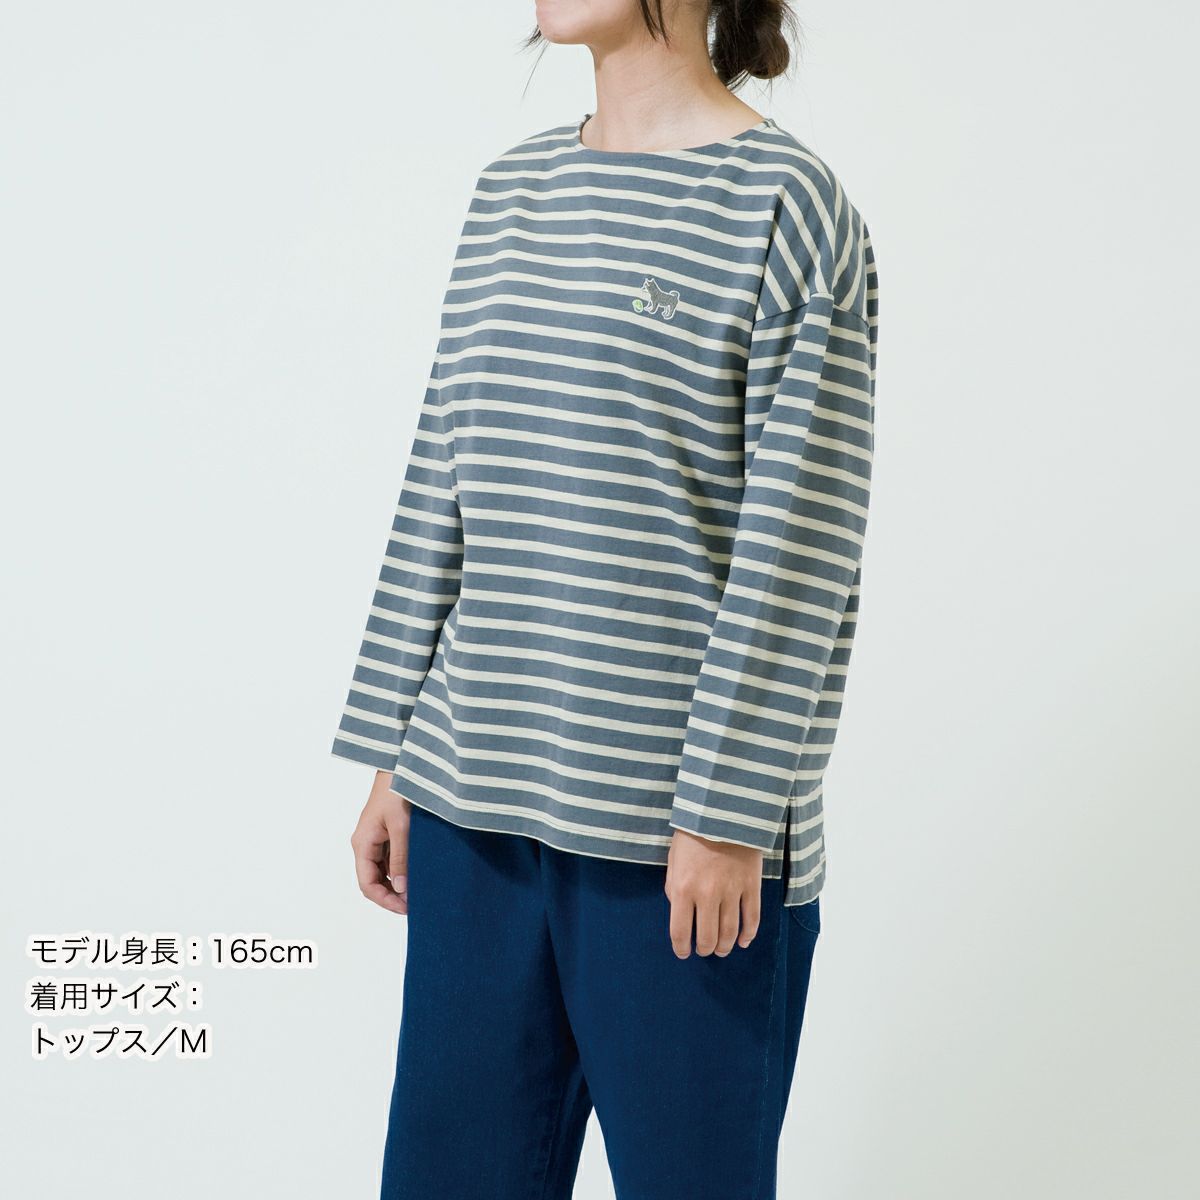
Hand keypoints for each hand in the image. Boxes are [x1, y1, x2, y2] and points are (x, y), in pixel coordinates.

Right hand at [350, 769, 410, 914]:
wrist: (401, 765)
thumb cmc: (398, 790)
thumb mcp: (401, 826)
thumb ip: (400, 858)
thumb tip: (400, 889)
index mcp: (362, 843)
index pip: (367, 884)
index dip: (385, 901)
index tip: (406, 909)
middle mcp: (365, 843)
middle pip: (373, 880)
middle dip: (392, 895)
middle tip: (416, 904)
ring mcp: (376, 838)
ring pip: (383, 871)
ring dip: (397, 883)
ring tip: (419, 891)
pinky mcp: (387, 832)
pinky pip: (390, 858)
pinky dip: (401, 869)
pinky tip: (417, 873)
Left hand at [664, 829, 762, 958]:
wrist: (722, 811)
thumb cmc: (692, 834)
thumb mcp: (673, 860)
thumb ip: (674, 888)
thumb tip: (680, 910)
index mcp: (683, 888)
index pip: (680, 931)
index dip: (681, 948)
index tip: (683, 952)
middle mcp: (707, 894)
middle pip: (707, 937)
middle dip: (704, 949)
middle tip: (704, 950)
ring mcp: (732, 891)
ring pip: (730, 932)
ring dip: (725, 946)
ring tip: (721, 949)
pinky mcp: (751, 884)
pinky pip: (752, 917)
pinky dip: (749, 934)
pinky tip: (744, 941)